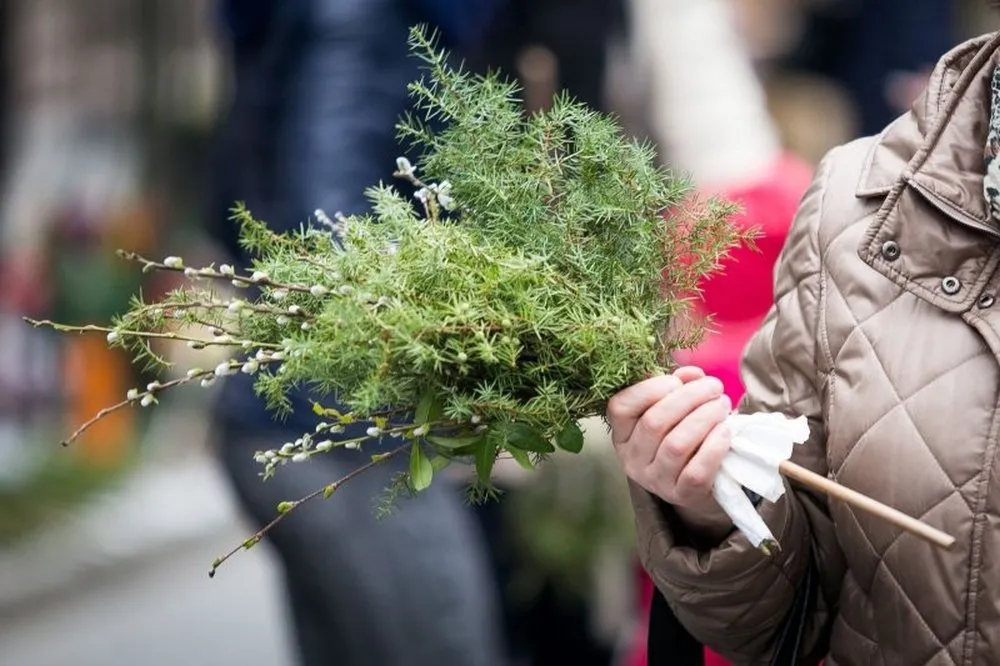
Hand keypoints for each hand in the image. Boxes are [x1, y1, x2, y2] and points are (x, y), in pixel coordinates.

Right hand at [608, 366, 733, 530]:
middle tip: (714, 387)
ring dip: (704, 418)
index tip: (677, 380)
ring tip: (722, 405)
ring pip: (676, 445)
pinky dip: (714, 447)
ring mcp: (655, 481)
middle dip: (689, 397)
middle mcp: (632, 459)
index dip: (649, 388)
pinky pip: (696, 471)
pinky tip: (726, 431)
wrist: (699, 484)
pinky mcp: (682, 496)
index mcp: (622, 434)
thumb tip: (692, 374)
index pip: (621, 407)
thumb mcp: (671, 410)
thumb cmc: (681, 435)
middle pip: (654, 422)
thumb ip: (677, 387)